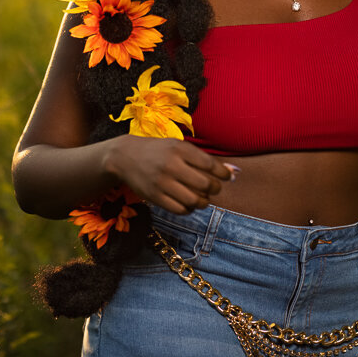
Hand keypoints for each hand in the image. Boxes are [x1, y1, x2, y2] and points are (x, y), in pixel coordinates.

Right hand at [103, 135, 232, 213]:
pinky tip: (189, 203)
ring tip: (203, 198)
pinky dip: (189, 209)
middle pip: (205, 185)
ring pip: (194, 200)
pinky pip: (180, 209)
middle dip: (215, 189)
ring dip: (203, 202)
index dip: (223, 174)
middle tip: (214, 189)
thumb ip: (202, 159)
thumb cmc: (158, 151)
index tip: (227, 177)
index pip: (209, 165)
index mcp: (179, 149)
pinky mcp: (155, 197)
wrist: (125, 157)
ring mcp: (162, 183)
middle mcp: (171, 165)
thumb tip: (232, 172)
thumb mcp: (178, 147)